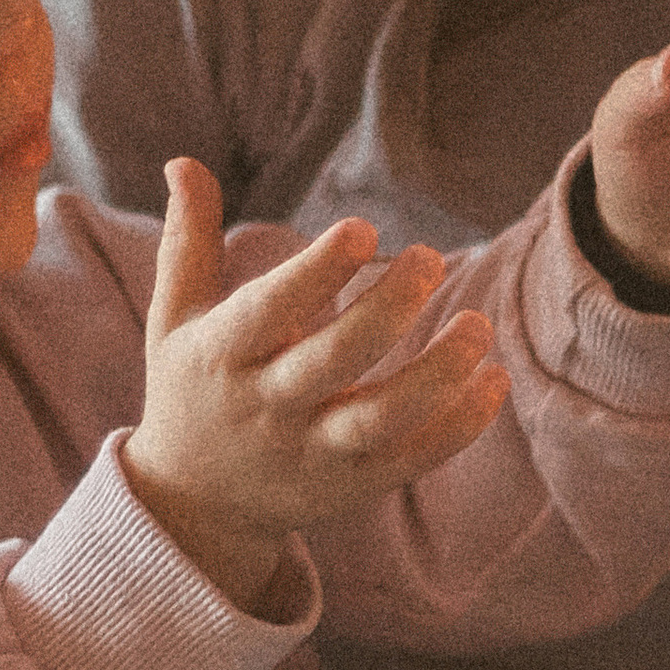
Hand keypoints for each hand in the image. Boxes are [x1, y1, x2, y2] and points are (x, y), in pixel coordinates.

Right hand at [121, 161, 510, 613]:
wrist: (194, 509)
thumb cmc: (193, 390)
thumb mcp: (175, 320)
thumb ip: (189, 242)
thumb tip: (183, 160)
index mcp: (222, 356)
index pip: (267, 311)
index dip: (315, 272)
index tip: (364, 228)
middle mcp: (268, 408)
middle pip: (332, 362)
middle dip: (386, 311)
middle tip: (430, 258)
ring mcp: (314, 454)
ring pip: (380, 420)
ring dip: (437, 374)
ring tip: (479, 325)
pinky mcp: (354, 487)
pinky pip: (413, 459)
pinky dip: (458, 426)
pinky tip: (494, 380)